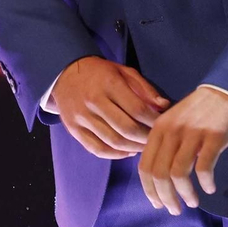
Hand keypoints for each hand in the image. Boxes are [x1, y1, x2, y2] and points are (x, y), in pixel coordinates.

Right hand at [46, 56, 170, 158]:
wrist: (64, 73)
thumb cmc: (99, 73)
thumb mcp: (123, 71)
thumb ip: (144, 88)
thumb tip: (163, 107)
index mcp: (109, 83)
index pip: (137, 109)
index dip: (154, 121)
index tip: (164, 125)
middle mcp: (94, 101)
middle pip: (127, 128)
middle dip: (146, 138)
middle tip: (156, 139)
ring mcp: (82, 117)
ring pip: (113, 142)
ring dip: (134, 148)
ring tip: (145, 146)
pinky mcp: (73, 129)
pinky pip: (98, 149)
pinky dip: (116, 155)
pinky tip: (127, 151)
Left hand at [137, 86, 227, 213]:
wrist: (225, 92)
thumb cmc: (198, 113)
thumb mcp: (173, 124)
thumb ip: (162, 146)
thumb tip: (156, 179)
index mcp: (158, 130)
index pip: (145, 166)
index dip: (149, 190)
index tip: (158, 204)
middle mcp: (171, 132)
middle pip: (159, 174)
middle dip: (166, 197)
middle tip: (175, 210)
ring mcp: (192, 134)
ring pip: (179, 174)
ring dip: (186, 194)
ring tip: (192, 202)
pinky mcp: (213, 137)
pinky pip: (204, 168)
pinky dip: (205, 183)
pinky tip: (210, 188)